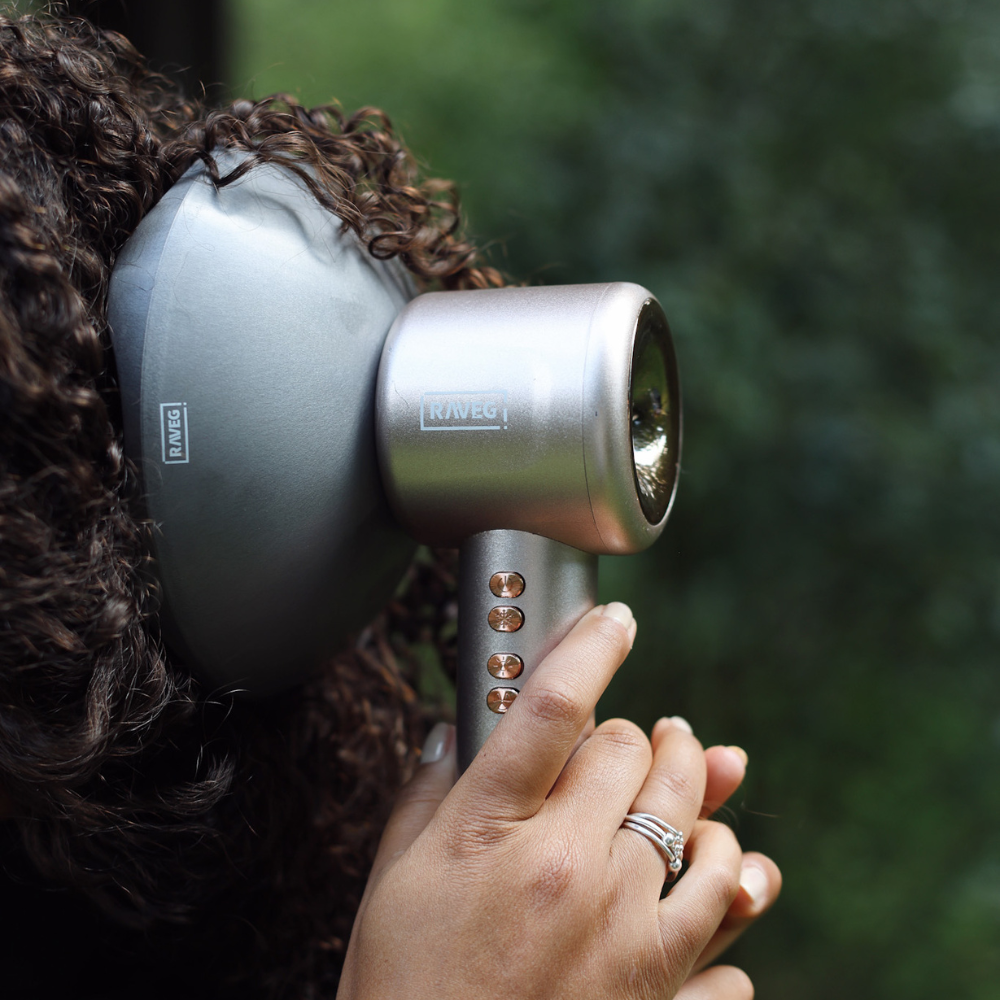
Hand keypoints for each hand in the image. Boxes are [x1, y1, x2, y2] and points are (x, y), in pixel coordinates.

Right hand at [338, 604, 779, 999]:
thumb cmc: (403, 989)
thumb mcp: (393, 880)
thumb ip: (426, 792)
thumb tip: (454, 729)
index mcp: (494, 832)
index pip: (553, 704)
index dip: (590, 645)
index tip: (614, 620)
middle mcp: (572, 870)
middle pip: (638, 751)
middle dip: (634, 736)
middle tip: (630, 739)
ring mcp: (627, 930)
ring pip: (702, 822)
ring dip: (696, 795)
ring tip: (689, 785)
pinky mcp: (662, 987)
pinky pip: (725, 913)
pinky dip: (724, 889)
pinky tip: (709, 879)